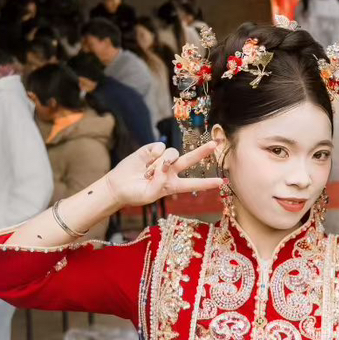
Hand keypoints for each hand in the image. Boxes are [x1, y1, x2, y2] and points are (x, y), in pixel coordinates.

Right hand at [103, 141, 221, 207]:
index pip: (193, 184)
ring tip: (149, 172)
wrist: (117, 185)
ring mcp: (162, 159)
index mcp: (173, 185)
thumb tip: (164, 170)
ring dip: (162, 162)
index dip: (207, 183)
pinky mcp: (151, 150)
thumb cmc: (134, 194)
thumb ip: (159, 185)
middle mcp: (171, 170)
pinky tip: (146, 160)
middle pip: (190, 159)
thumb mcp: (148, 195)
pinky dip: (154, 154)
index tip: (221, 181)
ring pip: (172, 153)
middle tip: (214, 144)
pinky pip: (160, 147)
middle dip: (202, 152)